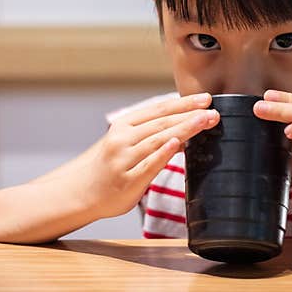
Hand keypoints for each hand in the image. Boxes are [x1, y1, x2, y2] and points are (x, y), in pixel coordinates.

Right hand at [84, 93, 218, 218]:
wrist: (78, 193)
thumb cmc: (106, 167)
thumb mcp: (125, 145)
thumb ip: (152, 138)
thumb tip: (185, 134)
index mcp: (123, 125)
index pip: (159, 110)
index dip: (183, 103)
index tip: (205, 99)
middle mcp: (122, 139)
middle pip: (162, 123)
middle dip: (190, 115)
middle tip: (213, 110)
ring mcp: (124, 159)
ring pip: (159, 140)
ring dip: (185, 128)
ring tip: (205, 121)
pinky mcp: (128, 181)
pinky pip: (149, 165)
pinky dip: (164, 153)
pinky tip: (179, 143)